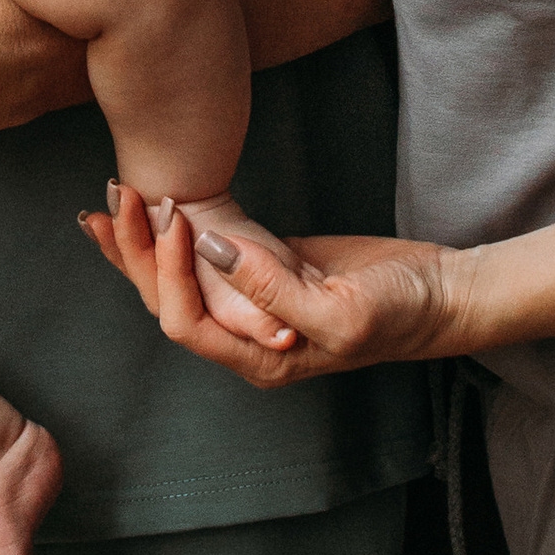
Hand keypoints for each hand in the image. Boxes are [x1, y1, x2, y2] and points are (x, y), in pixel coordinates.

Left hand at [78, 185, 474, 386]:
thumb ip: (272, 287)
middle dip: (134, 253)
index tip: (178, 217)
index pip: (185, 321)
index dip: (168, 272)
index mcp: (260, 357)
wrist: (441, 292)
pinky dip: (175, 234)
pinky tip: (156, 205)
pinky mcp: (265, 272)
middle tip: (115, 198)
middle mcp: (246, 337)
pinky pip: (206, 257)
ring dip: (143, 241)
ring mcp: (253, 305)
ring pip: (179, 279)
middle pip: (167, 301)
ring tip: (113, 197)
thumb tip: (209, 247)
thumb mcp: (341, 309)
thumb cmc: (402, 311)